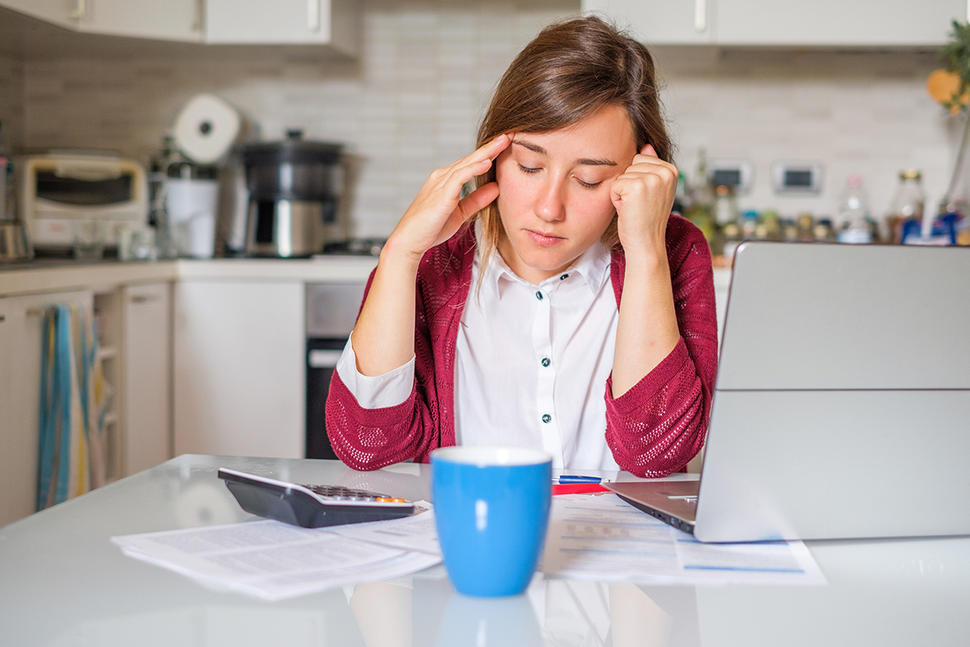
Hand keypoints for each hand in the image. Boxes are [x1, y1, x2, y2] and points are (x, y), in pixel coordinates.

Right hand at [385, 134, 511, 261]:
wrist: (409, 241)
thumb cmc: (431, 228)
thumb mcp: (460, 212)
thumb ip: (477, 199)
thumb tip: (496, 187)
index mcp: (446, 180)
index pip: (471, 163)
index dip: (489, 153)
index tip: (507, 145)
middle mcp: (442, 176)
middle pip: (471, 158)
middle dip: (491, 146)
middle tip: (510, 134)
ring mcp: (440, 182)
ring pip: (467, 163)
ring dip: (486, 152)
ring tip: (503, 141)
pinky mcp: (441, 193)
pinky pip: (459, 176)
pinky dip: (474, 168)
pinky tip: (487, 162)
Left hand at [609, 144, 677, 258]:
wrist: (646, 244)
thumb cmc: (647, 219)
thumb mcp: (653, 190)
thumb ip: (651, 167)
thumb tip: (646, 146)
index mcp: (671, 170)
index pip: (640, 160)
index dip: (637, 180)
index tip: (646, 199)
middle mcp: (665, 172)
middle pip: (630, 165)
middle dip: (629, 185)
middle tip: (639, 205)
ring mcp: (651, 179)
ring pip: (622, 175)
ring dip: (622, 193)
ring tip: (634, 208)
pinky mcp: (636, 186)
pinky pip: (615, 185)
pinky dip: (616, 199)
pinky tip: (628, 210)